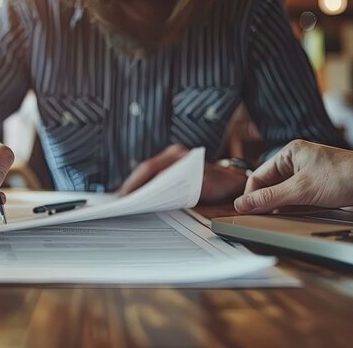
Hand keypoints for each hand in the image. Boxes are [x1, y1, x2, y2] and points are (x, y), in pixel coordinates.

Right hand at [116, 144, 246, 202]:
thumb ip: (178, 191)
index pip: (149, 168)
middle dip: (131, 184)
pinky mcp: (172, 163)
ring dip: (135, 184)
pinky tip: (137, 194)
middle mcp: (173, 153)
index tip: (124, 196)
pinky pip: (153, 172)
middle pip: (145, 168)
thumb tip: (154, 196)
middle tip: (118, 199)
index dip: (135, 183)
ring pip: (147, 170)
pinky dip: (144, 183)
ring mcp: (172, 157)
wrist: (233, 180)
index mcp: (178, 156)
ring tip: (123, 198)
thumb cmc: (218, 185)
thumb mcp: (199, 189)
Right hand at [234, 140, 352, 213]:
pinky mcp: (318, 194)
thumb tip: (243, 204)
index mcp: (290, 154)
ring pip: (282, 198)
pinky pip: (296, 205)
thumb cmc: (348, 175)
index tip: (244, 211)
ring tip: (273, 221)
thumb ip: (270, 198)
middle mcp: (297, 165)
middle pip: (269, 187)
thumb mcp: (302, 188)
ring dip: (278, 209)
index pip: (258, 176)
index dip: (250, 194)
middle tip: (257, 219)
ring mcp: (308, 180)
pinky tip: (289, 220)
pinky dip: (291, 213)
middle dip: (264, 203)